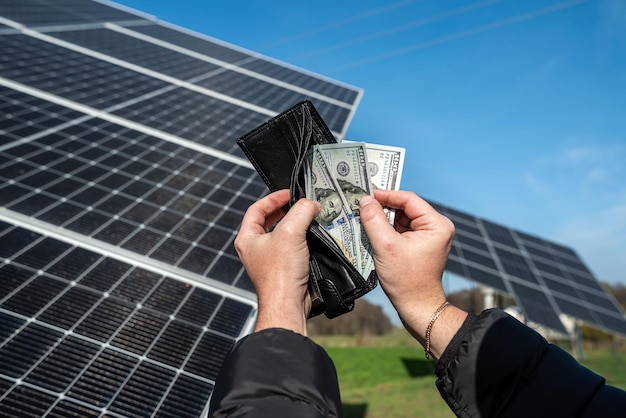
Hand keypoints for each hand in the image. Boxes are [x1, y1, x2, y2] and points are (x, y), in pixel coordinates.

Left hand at [234, 189, 320, 334]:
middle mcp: (256, 249)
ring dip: (297, 226)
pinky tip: (314, 238)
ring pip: (283, 235)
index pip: (257, 208)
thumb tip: (311, 204)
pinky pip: (293, 249)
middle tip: (301, 205)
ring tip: (310, 218)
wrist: (288, 305)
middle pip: (269, 220)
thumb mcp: (291, 232)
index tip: (289, 193)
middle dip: (286, 211)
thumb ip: (301, 211)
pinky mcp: (284, 269)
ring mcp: (269, 260)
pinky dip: (303, 241)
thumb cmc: (280, 275)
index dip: (273, 198)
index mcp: (247, 238)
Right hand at [359, 190, 466, 358]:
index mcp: (436, 224)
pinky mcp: (420, 244)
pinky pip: (402, 229)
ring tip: (366, 221)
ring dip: (384, 219)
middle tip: (363, 207)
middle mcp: (437, 227)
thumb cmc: (407, 280)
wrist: (417, 306)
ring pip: (402, 218)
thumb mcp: (386, 246)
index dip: (387, 195)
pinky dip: (387, 229)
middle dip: (384, 208)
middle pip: (405, 207)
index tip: (367, 195)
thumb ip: (374, 220)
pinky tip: (374, 233)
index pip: (409, 199)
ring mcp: (429, 236)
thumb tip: (365, 200)